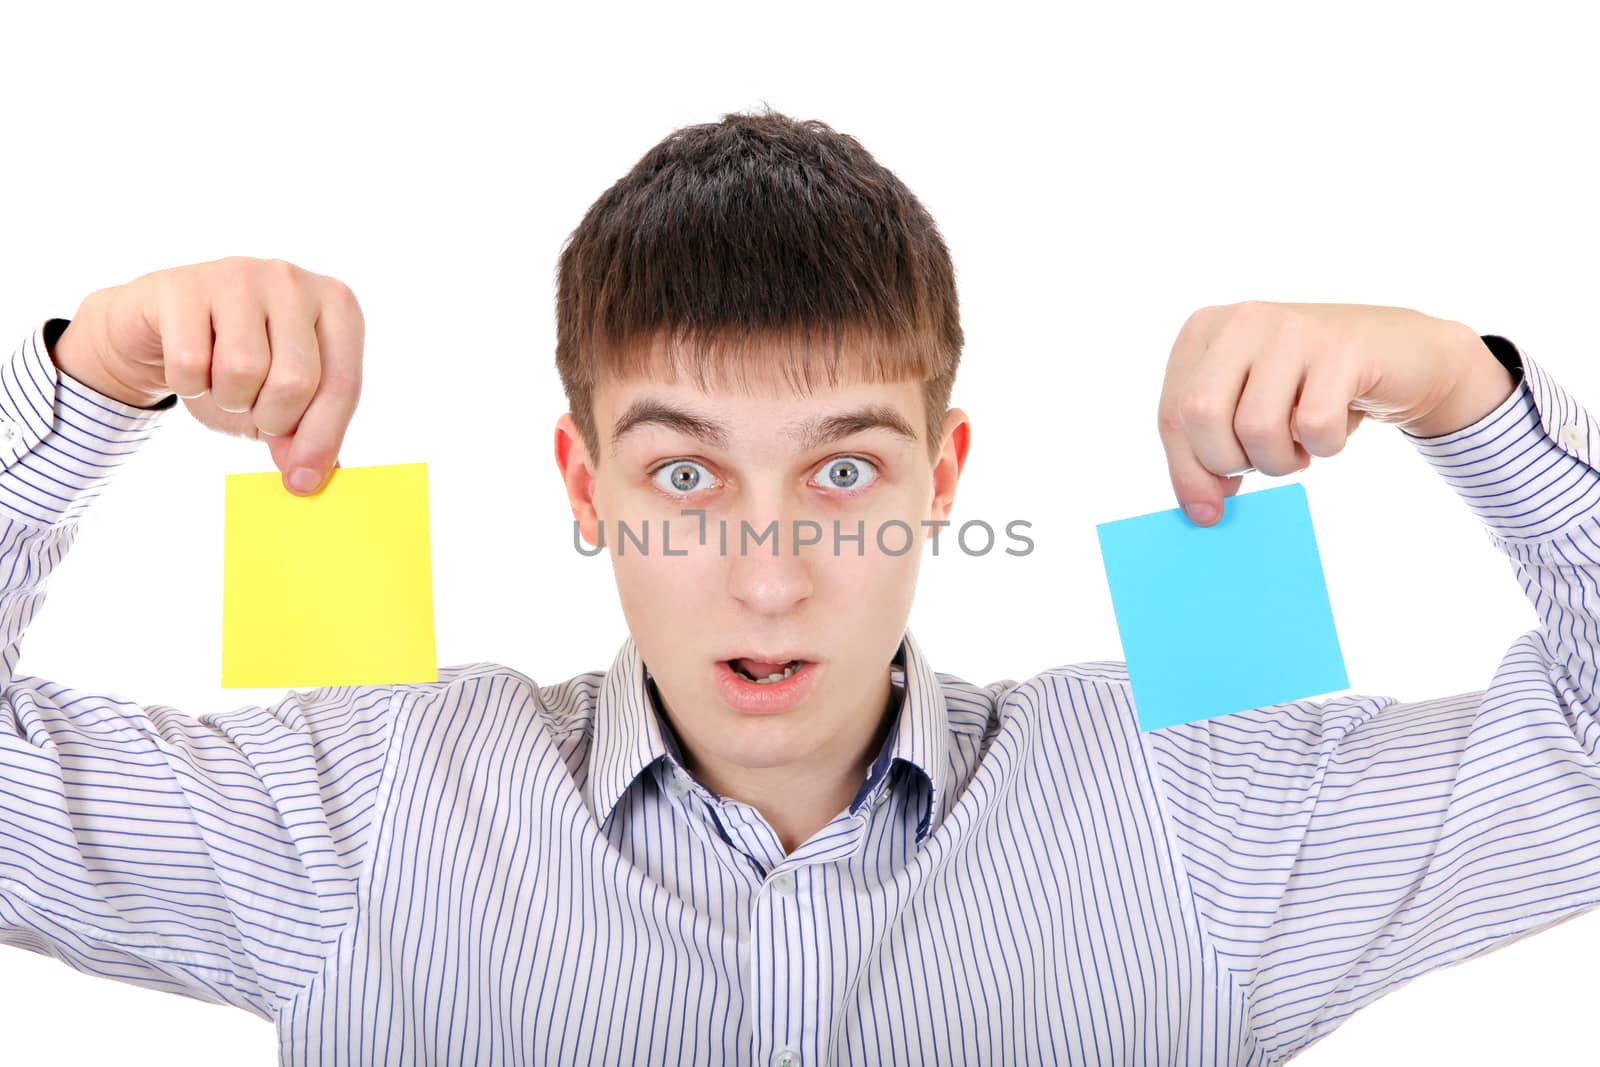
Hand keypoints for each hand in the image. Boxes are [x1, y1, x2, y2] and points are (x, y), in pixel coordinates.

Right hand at [60, 256, 363, 495]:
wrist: (161, 325)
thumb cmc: (234, 361)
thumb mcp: (281, 399)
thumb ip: (304, 434)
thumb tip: (309, 478)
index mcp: (337, 304)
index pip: (342, 384)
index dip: (322, 440)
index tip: (303, 482)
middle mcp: (292, 280)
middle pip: (295, 381)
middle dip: (270, 417)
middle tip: (252, 410)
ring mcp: (238, 275)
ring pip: (242, 370)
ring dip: (227, 399)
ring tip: (221, 382)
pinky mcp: (183, 286)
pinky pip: (190, 362)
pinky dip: (188, 384)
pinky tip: (189, 365)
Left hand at [1155, 301, 1514, 526]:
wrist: (1404, 355)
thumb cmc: (1312, 390)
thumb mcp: (1249, 409)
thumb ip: (1212, 450)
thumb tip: (1200, 511)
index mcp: (1205, 332)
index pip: (1172, 414)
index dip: (1188, 471)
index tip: (1208, 510)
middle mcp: (1243, 320)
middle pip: (1202, 416)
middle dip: (1230, 462)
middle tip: (1262, 463)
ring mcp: (1293, 328)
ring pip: (1257, 426)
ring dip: (1280, 461)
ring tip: (1299, 448)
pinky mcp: (1342, 348)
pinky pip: (1314, 426)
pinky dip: (1325, 448)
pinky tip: (1333, 430)